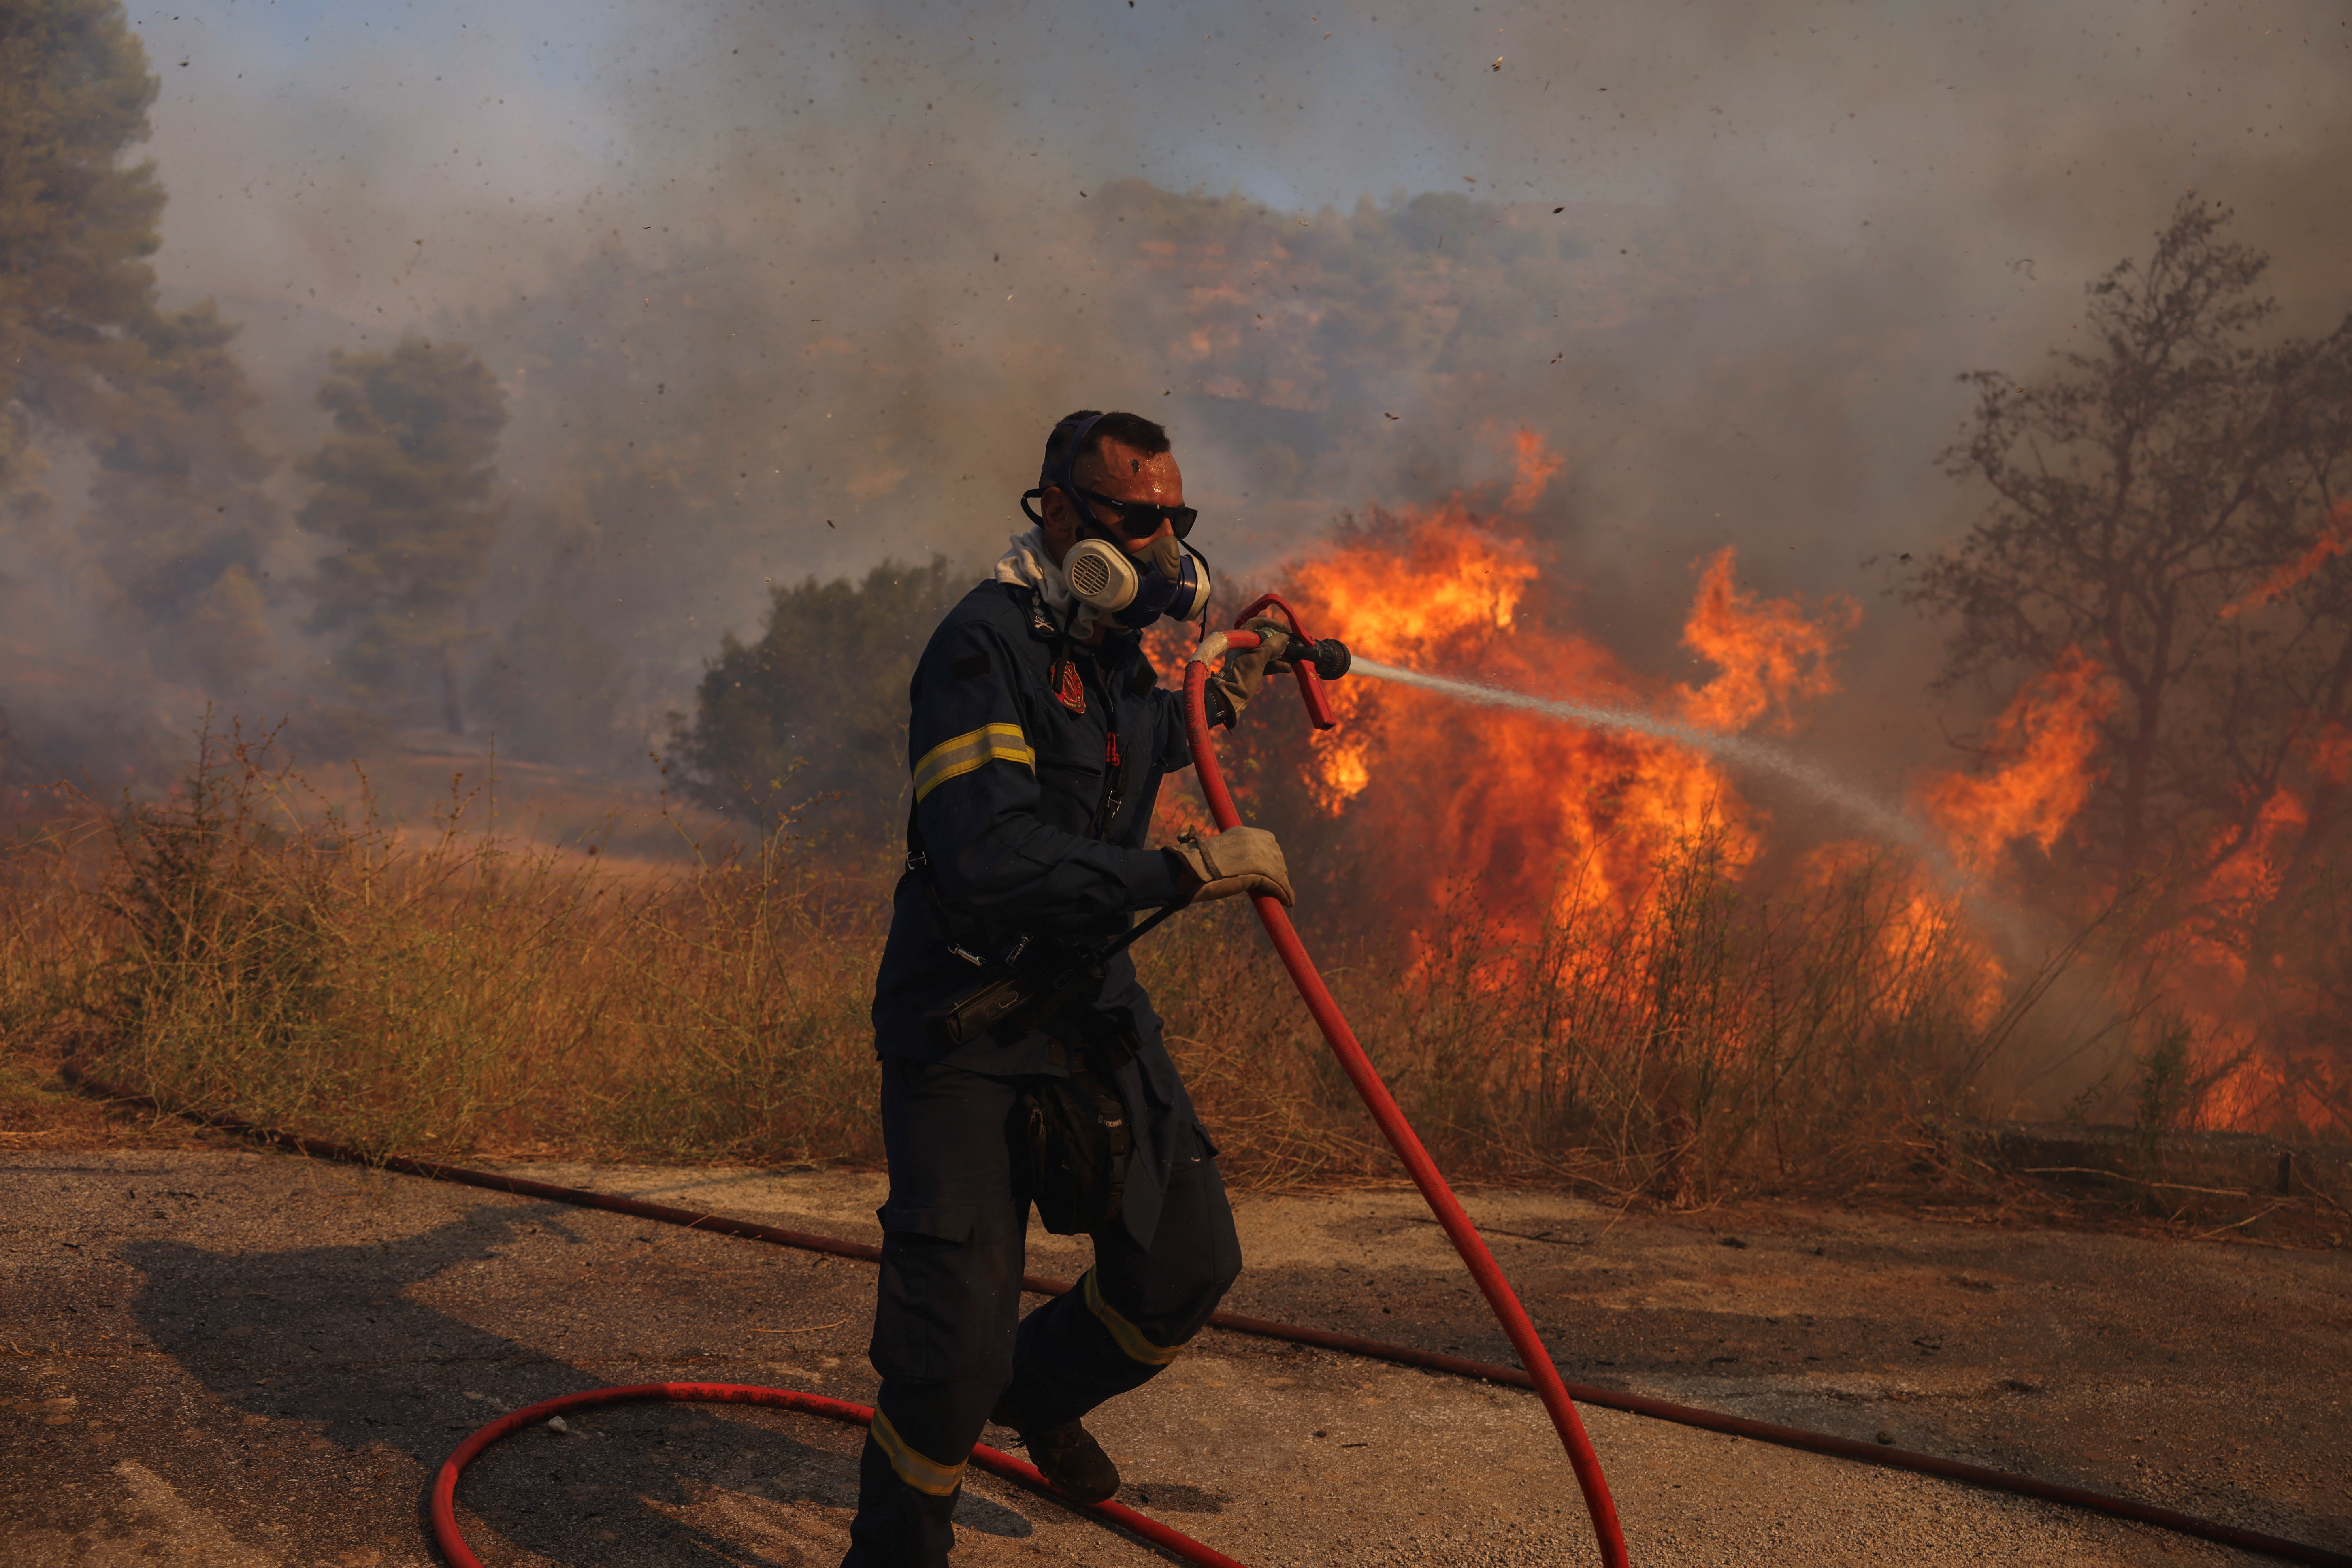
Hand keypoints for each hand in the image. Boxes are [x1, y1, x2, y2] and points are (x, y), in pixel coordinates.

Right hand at [1170, 825, 1294, 905]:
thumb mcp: (1217, 852)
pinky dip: (1284, 894)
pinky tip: (1288, 901)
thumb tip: (1235, 863)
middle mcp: (1252, 840)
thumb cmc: (1195, 865)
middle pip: (1277, 856)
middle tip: (1280, 884)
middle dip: (1280, 871)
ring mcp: (1256, 855)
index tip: (1273, 868)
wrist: (1189, 871)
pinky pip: (1277, 885)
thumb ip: (1231, 853)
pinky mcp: (1257, 873)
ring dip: (1284, 886)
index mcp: (1243, 832)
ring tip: (1287, 897)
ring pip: (1278, 872)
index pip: (1269, 841)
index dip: (1273, 856)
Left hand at [1209, 618, 1296, 723]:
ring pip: (1266, 651)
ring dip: (1279, 655)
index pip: (1257, 623)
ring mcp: (1247, 658)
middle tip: (1290, 646)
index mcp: (1242, 639)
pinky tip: (1286, 668)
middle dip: (1279, 642)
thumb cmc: (1241, 676)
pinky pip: (1265, 663)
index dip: (1272, 625)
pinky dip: (1275, 665)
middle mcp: (1244, 646)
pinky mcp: (1250, 670)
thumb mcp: (1258, 659)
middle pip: (1264, 638)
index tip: (1285, 631)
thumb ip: (1271, 646)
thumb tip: (1283, 637)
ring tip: (1291, 659)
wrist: (1229, 698)